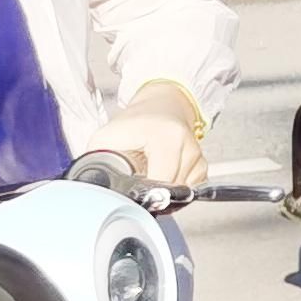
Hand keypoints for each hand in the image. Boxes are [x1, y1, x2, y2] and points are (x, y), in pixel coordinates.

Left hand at [86, 82, 206, 186]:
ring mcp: (197, 153)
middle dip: (154, 192)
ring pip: (181, 191)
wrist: (161, 106)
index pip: (161, 181)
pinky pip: (190, 188)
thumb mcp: (106, 138)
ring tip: (151, 173)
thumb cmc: (133, 123)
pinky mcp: (202, 162)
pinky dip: (176, 187)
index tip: (133, 194)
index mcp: (165, 136)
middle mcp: (186, 143)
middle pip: (172, 189)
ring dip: (165, 189)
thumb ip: (98, 163)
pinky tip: (164, 173)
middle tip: (138, 181)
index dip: (145, 194)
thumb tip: (97, 190)